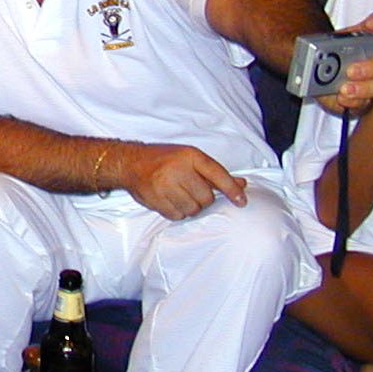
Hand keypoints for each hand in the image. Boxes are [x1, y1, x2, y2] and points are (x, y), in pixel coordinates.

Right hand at [118, 143, 247, 220]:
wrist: (130, 162)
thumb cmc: (164, 159)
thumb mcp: (190, 158)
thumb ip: (214, 173)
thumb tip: (241, 184)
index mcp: (190, 156)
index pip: (217, 174)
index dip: (232, 189)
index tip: (241, 201)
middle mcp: (177, 169)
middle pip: (206, 198)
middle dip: (203, 199)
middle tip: (193, 191)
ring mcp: (165, 185)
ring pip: (193, 209)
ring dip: (191, 207)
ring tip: (181, 196)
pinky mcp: (155, 199)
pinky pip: (177, 215)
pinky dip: (178, 212)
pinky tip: (171, 201)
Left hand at [314, 9, 372, 115]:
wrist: (315, 77)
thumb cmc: (325, 55)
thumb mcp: (325, 42)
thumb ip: (330, 36)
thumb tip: (330, 36)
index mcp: (369, 38)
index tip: (371, 25)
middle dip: (372, 67)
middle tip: (351, 70)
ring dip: (364, 88)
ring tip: (344, 89)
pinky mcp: (363, 99)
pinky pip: (365, 103)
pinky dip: (353, 101)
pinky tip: (341, 98)